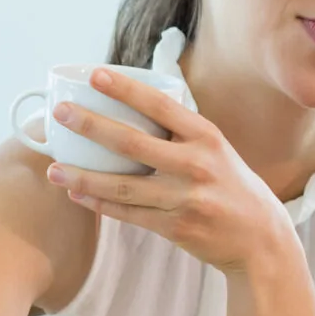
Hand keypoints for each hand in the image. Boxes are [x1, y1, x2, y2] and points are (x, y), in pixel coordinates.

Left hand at [44, 69, 296, 275]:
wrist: (260, 240)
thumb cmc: (230, 187)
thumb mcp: (216, 150)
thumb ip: (180, 134)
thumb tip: (130, 108)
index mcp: (206, 136)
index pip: (160, 105)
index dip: (126, 89)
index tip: (95, 75)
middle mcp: (197, 164)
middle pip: (132, 143)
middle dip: (91, 126)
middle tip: (61, 114)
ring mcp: (186, 198)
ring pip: (122, 186)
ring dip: (83, 177)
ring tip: (54, 169)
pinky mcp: (176, 227)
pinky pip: (128, 214)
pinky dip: (99, 205)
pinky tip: (76, 195)